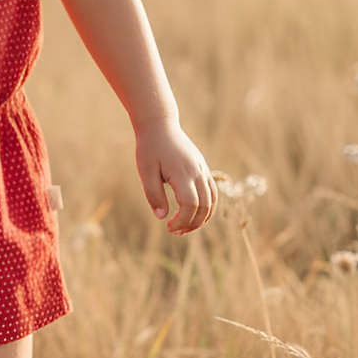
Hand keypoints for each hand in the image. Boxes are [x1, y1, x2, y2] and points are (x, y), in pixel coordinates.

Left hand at [134, 118, 216, 234]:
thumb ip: (154, 194)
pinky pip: (212, 192)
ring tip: (185, 227)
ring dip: (201, 218)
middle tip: (175, 231)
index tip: (169, 227)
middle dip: (191, 224)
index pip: (190, 205)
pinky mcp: (203, 168)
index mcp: (182, 173)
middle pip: (204, 207)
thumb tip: (162, 217)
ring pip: (212, 201)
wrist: (160, 125)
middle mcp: (197, 172)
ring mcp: (202, 170)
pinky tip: (194, 214)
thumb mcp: (145, 171)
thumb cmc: (150, 148)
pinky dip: (207, 207)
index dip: (182, 221)